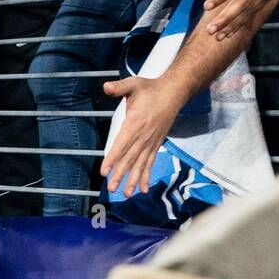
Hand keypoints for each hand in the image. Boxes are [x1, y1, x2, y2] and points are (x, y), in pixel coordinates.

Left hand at [100, 76, 185, 197]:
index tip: (104, 171)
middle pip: (130, 158)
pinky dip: (145, 175)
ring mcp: (151, 142)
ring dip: (132, 179)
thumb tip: (106, 87)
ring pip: (140, 164)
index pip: (121, 144)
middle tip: (111, 188)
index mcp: (135, 123)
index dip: (112, 158)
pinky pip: (149, 162)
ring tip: (126, 194)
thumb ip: (120, 87)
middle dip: (120, 174)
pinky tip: (142, 189)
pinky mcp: (156, 144)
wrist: (174, 92)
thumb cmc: (151, 89)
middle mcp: (144, 136)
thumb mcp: (134, 84)